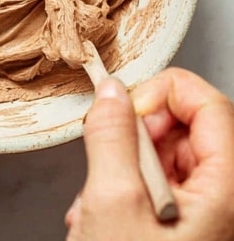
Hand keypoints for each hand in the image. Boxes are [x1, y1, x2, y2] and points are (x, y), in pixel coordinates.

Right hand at [66, 69, 233, 239]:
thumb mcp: (112, 201)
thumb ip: (112, 136)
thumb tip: (112, 93)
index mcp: (227, 193)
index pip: (212, 105)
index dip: (165, 93)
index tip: (128, 106)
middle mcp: (227, 203)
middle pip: (192, 130)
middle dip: (140, 132)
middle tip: (110, 148)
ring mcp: (211, 217)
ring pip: (175, 157)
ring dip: (129, 163)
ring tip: (100, 195)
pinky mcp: (192, 229)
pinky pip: (167, 186)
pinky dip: (132, 187)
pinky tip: (107, 210)